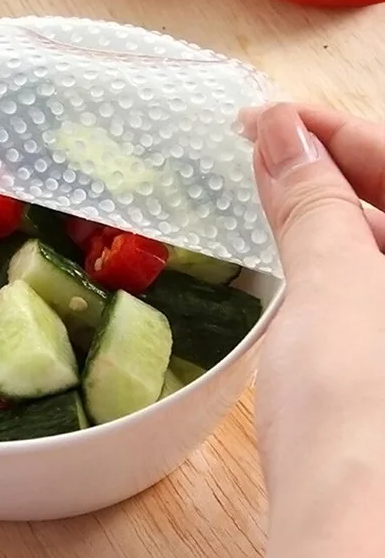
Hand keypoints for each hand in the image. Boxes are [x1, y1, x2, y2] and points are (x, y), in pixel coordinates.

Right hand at [241, 103, 384, 557]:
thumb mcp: (335, 290)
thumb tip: (279, 132)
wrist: (361, 546)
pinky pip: (372, 286)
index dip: (331, 129)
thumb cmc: (363, 425)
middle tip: (256, 149)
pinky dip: (332, 259)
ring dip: (327, 213)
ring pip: (381, 244)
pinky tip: (292, 254)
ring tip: (265, 194)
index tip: (264, 114)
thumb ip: (312, 203)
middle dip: (327, 168)